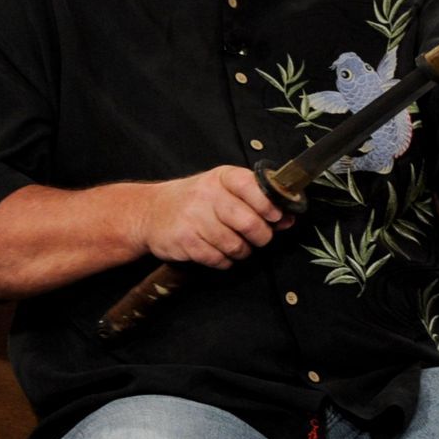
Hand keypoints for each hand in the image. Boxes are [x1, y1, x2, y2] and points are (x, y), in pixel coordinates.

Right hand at [138, 166, 290, 268]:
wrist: (150, 212)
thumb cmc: (197, 201)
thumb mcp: (225, 191)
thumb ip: (258, 202)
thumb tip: (289, 218)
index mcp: (223, 177)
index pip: (254, 187)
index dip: (271, 206)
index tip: (277, 217)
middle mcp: (208, 194)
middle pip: (250, 223)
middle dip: (262, 237)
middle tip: (259, 238)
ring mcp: (194, 218)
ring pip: (236, 245)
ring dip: (242, 251)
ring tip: (236, 245)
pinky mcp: (184, 240)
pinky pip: (218, 259)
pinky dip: (224, 261)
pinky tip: (218, 252)